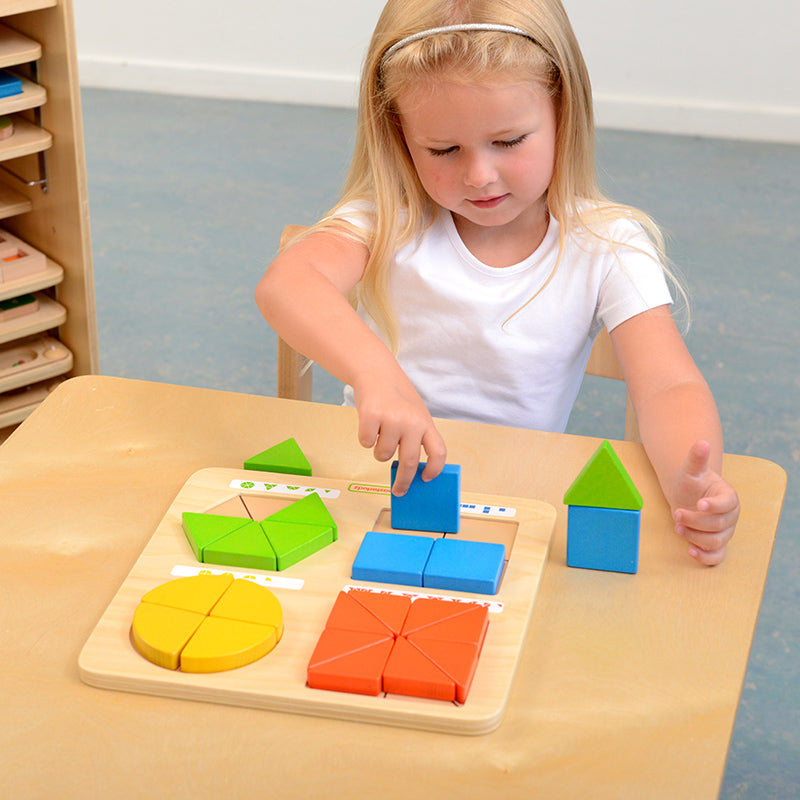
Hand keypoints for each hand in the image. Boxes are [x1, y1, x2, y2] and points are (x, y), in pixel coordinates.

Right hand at [353, 376, 446, 495]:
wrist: (376, 372)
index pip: (438, 452)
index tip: (426, 479)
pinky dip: (365, 438)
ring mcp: (392, 419)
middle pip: (410, 462)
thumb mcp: (415, 415)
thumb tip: (410, 471)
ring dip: (379, 451)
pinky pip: (366, 443)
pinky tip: (370, 424)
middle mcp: (411, 422)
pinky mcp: (371, 416)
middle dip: (403, 481)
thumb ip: (416, 438)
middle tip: (398, 490)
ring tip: (380, 434)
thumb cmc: (396, 397)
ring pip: (384, 455)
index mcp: (426, 422)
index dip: (434, 469)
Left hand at [671, 440, 739, 565]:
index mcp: (728, 496)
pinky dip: (705, 557)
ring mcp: (725, 531)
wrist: (687, 496)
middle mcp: (730, 516)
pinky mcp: (716, 545)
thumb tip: (701, 442)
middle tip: (676, 513)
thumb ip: (696, 458)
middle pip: (719, 525)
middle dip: (696, 521)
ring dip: (695, 537)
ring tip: (677, 527)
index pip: (728, 504)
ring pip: (716, 541)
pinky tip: (690, 550)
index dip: (715, 506)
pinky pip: (717, 557)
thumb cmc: (691, 482)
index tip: (699, 504)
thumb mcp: (690, 469)